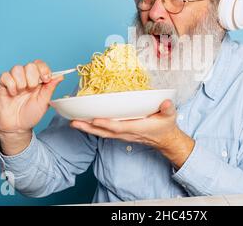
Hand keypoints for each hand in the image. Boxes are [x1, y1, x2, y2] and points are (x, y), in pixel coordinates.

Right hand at [0, 59, 62, 154]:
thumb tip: (61, 76)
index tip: (46, 79)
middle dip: (33, 77)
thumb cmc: (31, 114)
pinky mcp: (3, 84)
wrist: (17, 126)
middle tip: (32, 89)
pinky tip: (13, 94)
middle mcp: (26, 77)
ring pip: (17, 68)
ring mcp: (14, 80)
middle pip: (30, 65)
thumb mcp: (44, 102)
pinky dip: (11, 85)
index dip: (43, 69)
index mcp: (38, 79)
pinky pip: (5, 76)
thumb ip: (50, 88)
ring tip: (21, 92)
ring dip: (21, 81)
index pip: (40, 64)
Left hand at [70, 100, 194, 167]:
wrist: (165, 140)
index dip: (107, 123)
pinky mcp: (120, 133)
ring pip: (102, 133)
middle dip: (89, 127)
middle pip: (105, 131)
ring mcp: (122, 135)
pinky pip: (104, 132)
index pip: (119, 126)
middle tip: (73, 122)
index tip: (95, 119)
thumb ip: (168, 109)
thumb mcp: (170, 116)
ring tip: (73, 122)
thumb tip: (166, 102)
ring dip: (87, 128)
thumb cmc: (165, 126)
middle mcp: (127, 133)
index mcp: (137, 127)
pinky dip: (93, 128)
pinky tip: (83, 123)